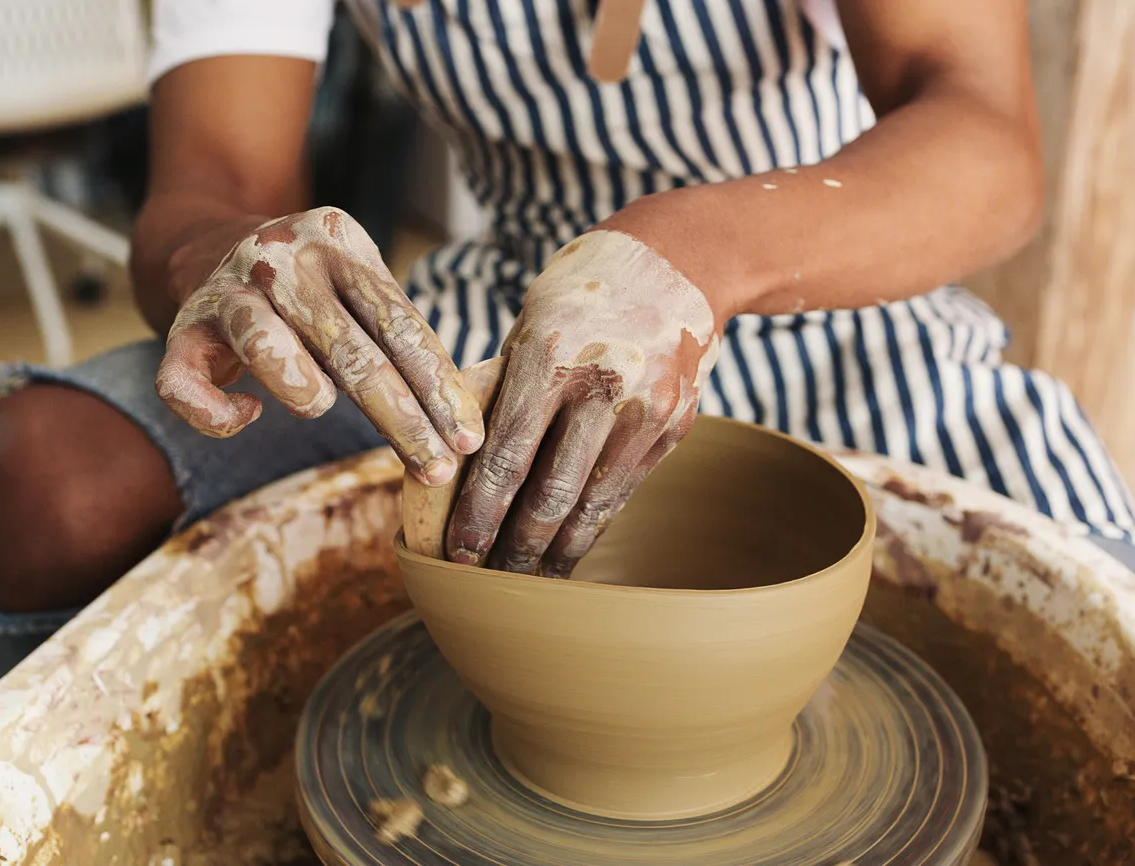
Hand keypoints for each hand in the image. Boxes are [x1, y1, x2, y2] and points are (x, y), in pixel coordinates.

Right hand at [155, 207, 483, 485]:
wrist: (213, 242)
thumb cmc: (313, 287)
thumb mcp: (359, 283)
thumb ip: (398, 336)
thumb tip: (456, 423)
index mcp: (339, 242)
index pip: (399, 324)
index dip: (437, 388)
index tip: (466, 439)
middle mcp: (281, 259)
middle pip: (350, 350)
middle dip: (401, 420)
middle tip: (436, 469)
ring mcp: (227, 290)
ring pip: (266, 350)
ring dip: (305, 393)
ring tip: (319, 407)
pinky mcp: (182, 327)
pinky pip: (184, 384)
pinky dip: (217, 414)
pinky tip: (248, 415)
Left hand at [446, 230, 718, 575]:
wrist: (679, 261)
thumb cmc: (582, 291)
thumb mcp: (530, 324)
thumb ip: (501, 390)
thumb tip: (455, 463)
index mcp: (551, 355)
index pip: (506, 454)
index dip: (480, 513)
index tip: (459, 552)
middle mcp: (604, 385)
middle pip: (551, 492)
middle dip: (516, 547)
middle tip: (489, 582)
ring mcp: (647, 409)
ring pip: (594, 502)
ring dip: (559, 550)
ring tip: (531, 581)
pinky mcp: (675, 425)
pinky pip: (625, 488)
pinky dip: (595, 522)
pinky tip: (573, 545)